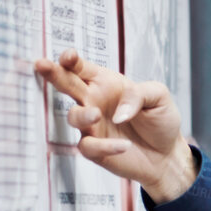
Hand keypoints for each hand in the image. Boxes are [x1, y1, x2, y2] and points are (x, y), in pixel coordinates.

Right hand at [31, 49, 197, 202]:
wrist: (167, 154)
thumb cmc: (160, 120)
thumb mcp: (159, 96)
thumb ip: (139, 94)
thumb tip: (119, 112)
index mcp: (105, 83)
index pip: (82, 68)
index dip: (71, 60)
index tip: (68, 56)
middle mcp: (93, 101)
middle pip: (67, 85)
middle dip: (54, 74)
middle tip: (42, 65)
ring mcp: (91, 126)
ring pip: (74, 116)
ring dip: (82, 114)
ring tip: (96, 114)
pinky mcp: (95, 149)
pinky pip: (90, 146)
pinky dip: (105, 146)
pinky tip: (124, 145)